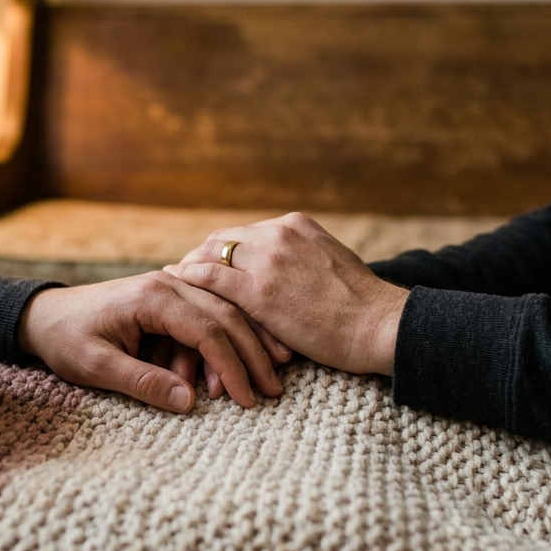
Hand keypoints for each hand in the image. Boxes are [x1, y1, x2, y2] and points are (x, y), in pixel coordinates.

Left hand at [16, 271, 290, 411]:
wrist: (44, 316)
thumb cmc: (65, 340)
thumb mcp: (97, 367)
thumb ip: (144, 383)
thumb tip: (190, 403)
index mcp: (152, 296)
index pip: (208, 329)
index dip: (232, 365)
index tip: (249, 398)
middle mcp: (167, 285)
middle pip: (226, 316)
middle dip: (252, 355)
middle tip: (273, 390)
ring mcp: (171, 289)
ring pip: (224, 313)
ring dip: (246, 346)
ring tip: (268, 378)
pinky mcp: (170, 300)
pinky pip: (208, 316)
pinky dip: (226, 342)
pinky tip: (237, 367)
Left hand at [164, 212, 408, 375]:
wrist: (379, 325)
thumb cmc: (361, 306)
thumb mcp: (330, 263)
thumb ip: (302, 259)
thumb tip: (283, 273)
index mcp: (296, 225)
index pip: (243, 232)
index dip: (221, 249)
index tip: (206, 263)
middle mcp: (279, 234)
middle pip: (222, 239)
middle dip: (200, 256)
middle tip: (180, 275)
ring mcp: (269, 260)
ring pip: (212, 255)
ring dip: (189, 269)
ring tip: (171, 284)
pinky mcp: (260, 291)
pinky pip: (211, 278)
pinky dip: (190, 280)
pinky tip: (176, 289)